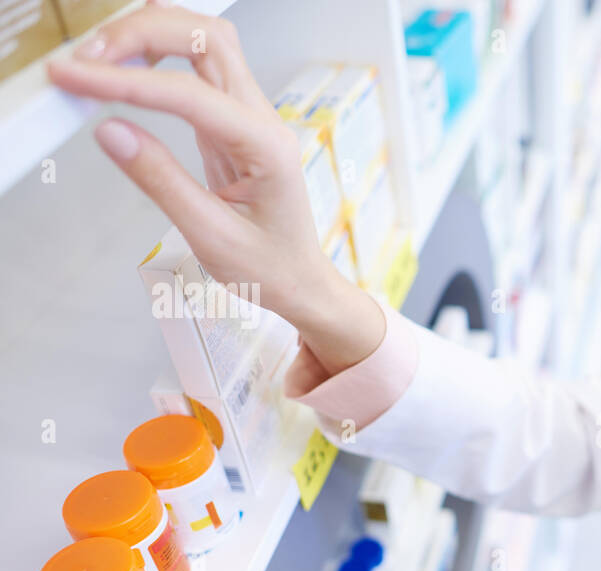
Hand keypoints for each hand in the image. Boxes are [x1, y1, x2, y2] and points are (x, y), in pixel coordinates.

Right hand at [46, 1, 383, 375]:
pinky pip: (196, 69)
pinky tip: (126, 72)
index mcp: (267, 148)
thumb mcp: (210, 236)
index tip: (74, 77)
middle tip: (85, 59)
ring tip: (99, 60)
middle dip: (142, 34)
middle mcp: (264, 121)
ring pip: (203, 42)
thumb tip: (110, 131)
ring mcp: (250, 116)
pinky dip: (157, 57)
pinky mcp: (232, 121)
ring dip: (150, 36)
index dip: (126, 80)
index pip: (190, 93)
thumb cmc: (270, 266)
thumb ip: (160, 181)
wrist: (299, 281)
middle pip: (206, 39)